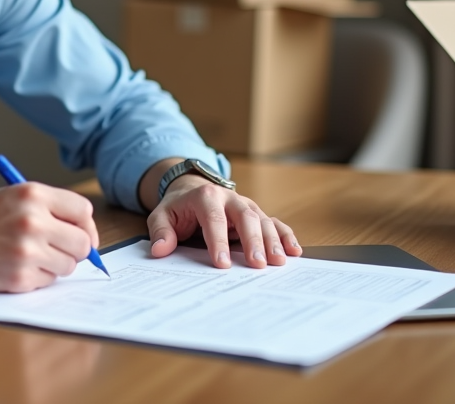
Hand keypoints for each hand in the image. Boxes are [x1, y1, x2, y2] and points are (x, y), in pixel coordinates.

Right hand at [0, 183, 99, 291]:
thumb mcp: (12, 197)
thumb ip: (49, 208)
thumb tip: (84, 231)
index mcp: (33, 195)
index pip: (83, 211)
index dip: (85, 226)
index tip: (82, 235)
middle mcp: (33, 221)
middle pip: (82, 243)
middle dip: (75, 250)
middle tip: (59, 250)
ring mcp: (28, 251)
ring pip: (68, 265)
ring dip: (55, 265)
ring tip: (29, 256)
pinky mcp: (21, 277)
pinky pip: (48, 281)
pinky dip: (38, 278)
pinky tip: (16, 267)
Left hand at [146, 174, 301, 269]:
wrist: (191, 189)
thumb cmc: (178, 207)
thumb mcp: (161, 215)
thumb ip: (161, 231)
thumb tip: (160, 250)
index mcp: (206, 197)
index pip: (213, 219)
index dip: (218, 242)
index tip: (221, 264)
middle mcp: (230, 198)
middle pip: (245, 217)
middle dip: (252, 241)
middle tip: (258, 264)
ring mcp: (246, 205)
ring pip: (263, 219)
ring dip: (272, 240)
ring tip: (278, 261)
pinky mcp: (256, 214)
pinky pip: (275, 222)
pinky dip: (285, 235)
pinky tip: (294, 250)